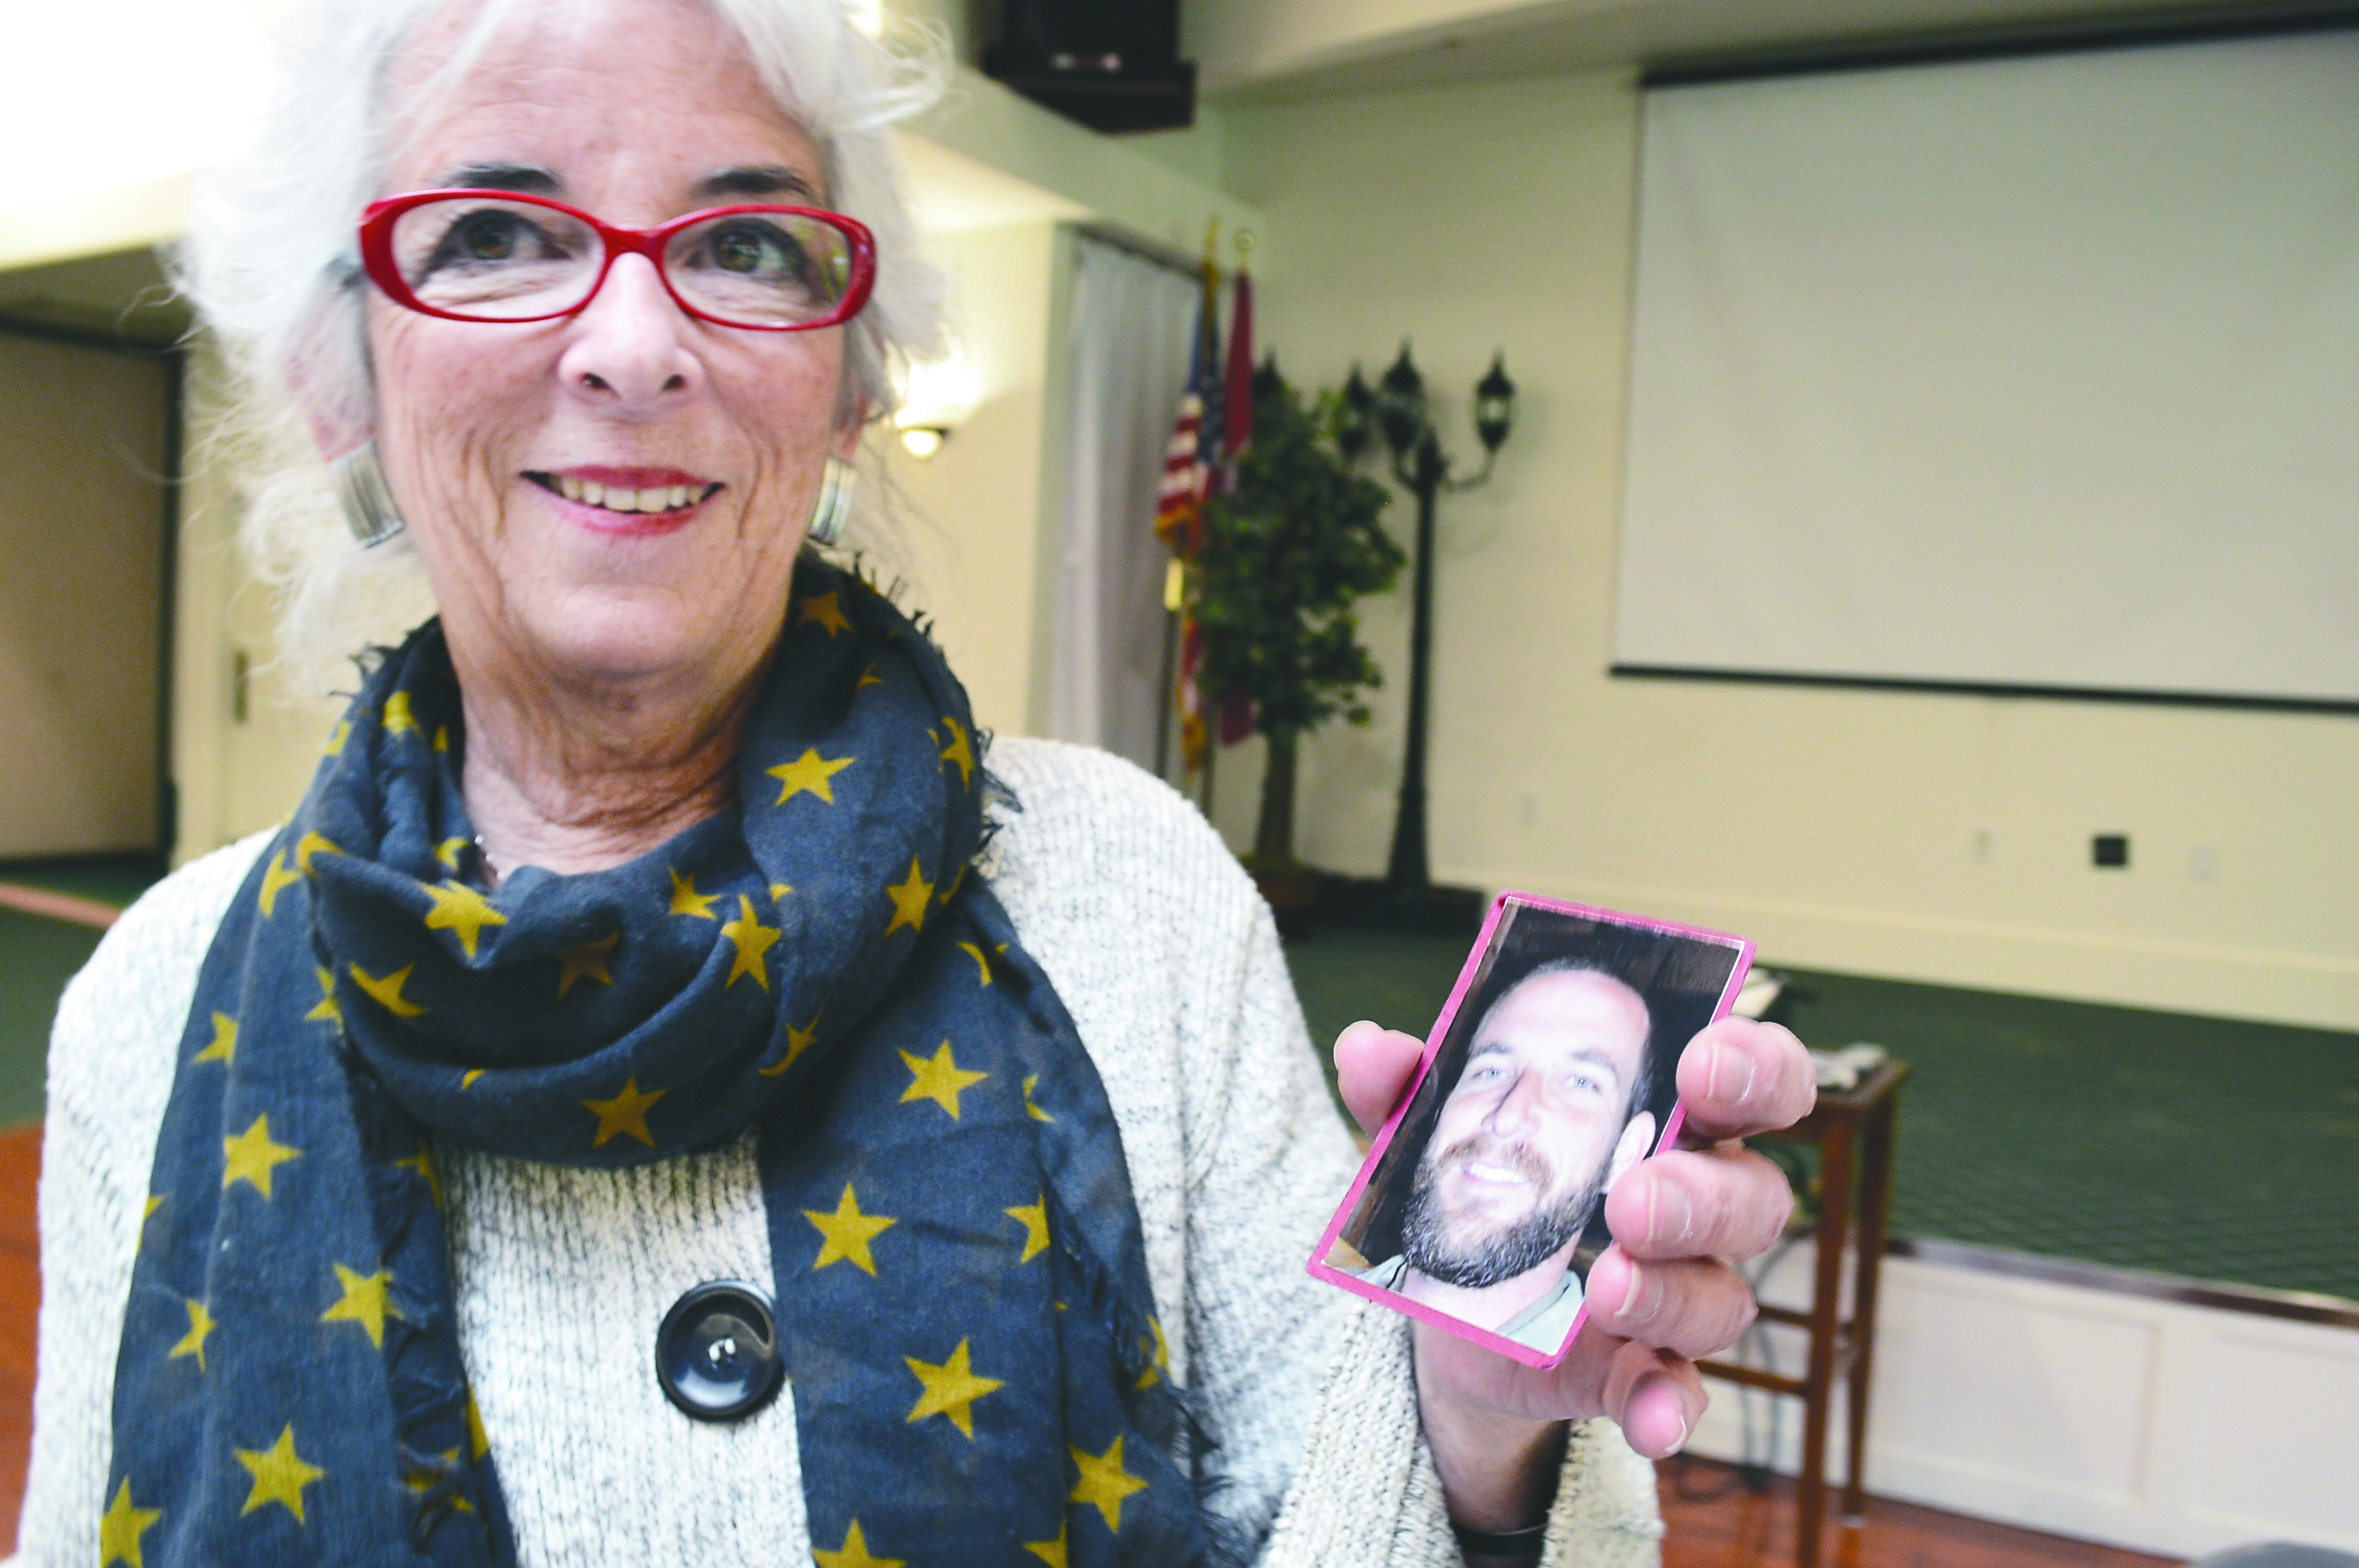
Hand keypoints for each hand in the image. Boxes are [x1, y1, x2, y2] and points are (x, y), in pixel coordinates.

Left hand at [1332, 1013, 1814, 1531]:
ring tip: (1606, 1287)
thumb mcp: (1440, 1132)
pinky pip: (1680, 1392)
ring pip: (1723, 1297)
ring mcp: (1678, 1293)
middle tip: (1633, 1200)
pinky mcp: (1640, 1371)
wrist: (1455, 1310)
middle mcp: (1697, 1204)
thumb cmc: (1483, 1182)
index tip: (1704, 1064)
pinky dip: (1669, 1404)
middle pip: (1753, 1194)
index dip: (1753, 1066)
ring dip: (1672, 1292)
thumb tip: (1369, 1048)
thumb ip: (1410, 1089)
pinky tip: (1650, 1417)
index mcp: (1668, 1118)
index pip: (1755, 1078)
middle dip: (1703, 1193)